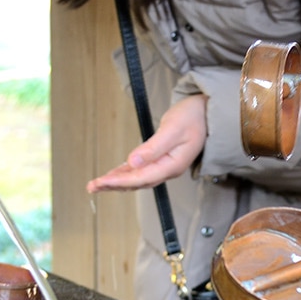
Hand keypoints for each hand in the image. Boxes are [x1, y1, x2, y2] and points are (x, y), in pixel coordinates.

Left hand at [88, 95, 208, 191]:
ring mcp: (165, 165)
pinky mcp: (163, 159)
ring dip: (118, 181)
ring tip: (98, 184)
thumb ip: (153, 147)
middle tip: (92, 187)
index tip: (101, 182)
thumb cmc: (193, 117)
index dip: (119, 181)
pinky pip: (142, 171)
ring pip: (137, 178)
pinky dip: (126, 173)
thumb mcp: (173, 129)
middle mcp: (167, 169)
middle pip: (137, 182)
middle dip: (114, 185)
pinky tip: (115, 174)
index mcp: (171, 165)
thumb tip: (133, 162)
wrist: (208, 112)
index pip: (140, 178)